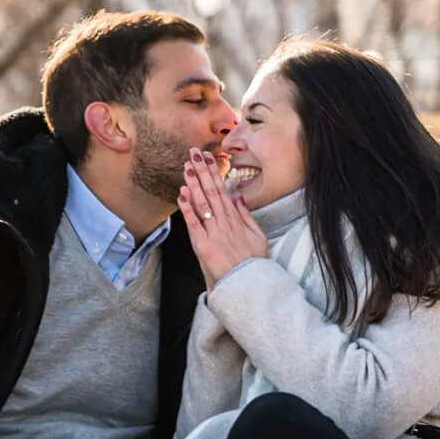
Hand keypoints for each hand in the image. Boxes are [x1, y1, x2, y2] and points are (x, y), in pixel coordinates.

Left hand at [179, 148, 267, 290]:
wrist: (248, 285)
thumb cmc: (253, 264)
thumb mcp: (257, 236)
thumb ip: (246, 215)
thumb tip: (237, 196)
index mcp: (236, 220)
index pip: (222, 190)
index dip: (214, 173)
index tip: (207, 158)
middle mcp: (224, 223)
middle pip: (212, 192)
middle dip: (202, 171)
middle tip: (194, 153)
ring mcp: (214, 233)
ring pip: (203, 203)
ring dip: (194, 183)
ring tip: (186, 167)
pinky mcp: (204, 245)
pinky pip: (194, 223)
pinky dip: (187, 208)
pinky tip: (182, 193)